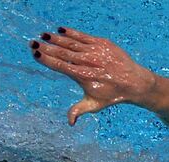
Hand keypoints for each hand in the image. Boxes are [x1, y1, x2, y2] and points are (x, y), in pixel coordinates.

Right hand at [30, 27, 155, 124]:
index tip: (35, 53)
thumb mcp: (95, 105)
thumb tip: (70, 123)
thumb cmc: (113, 95)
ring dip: (57, 38)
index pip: (60, 65)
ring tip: (45, 35)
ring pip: (72, 43)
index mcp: (84, 76)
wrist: (135, 83)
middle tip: (33, 42)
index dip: (46, 59)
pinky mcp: (103, 44)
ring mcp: (96, 51)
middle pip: (63, 52)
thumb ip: (79, 110)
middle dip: (47, 47)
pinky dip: (72, 33)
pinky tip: (60, 31)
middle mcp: (89, 62)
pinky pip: (84, 36)